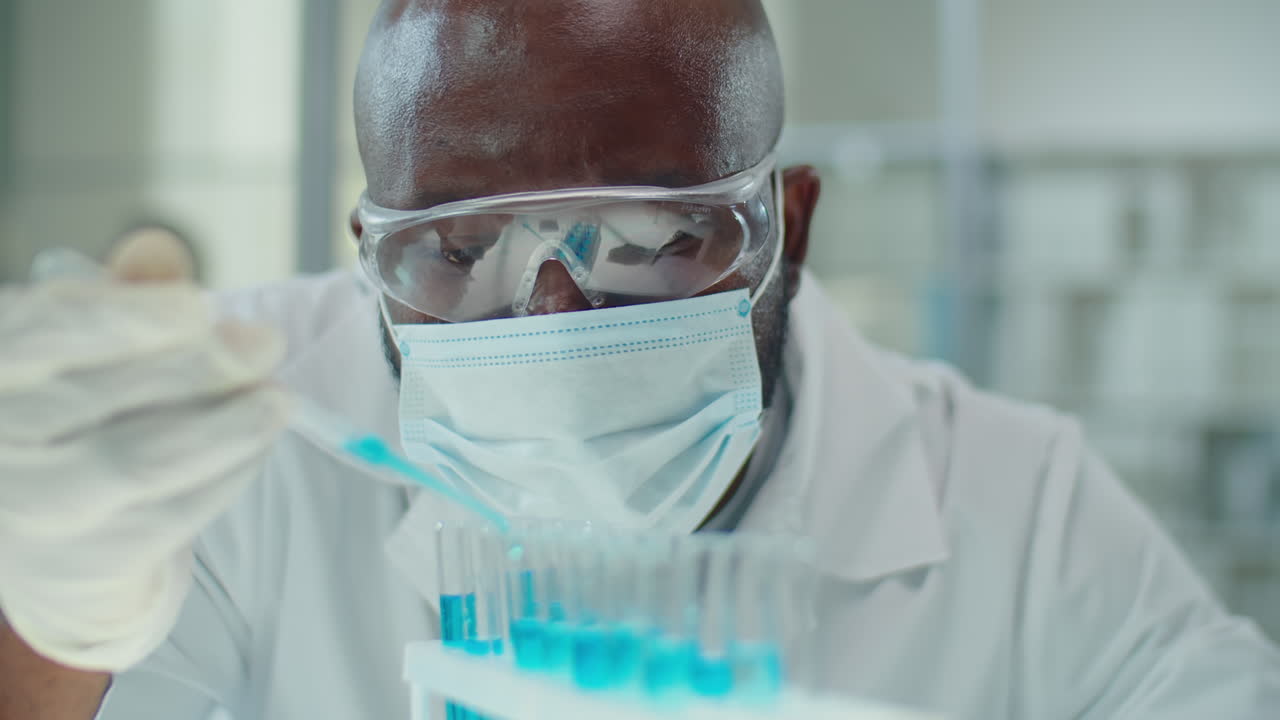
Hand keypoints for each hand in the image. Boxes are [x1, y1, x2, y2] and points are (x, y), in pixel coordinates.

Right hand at [0, 241, 288, 671]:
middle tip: (267, 344)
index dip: (126, 316)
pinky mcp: (87, 565)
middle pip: (98, 397)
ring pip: (140, 461)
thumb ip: (120, 297)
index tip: (198, 306)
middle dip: (198, 366)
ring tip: (277, 400)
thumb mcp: (85, 346)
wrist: (56, 546)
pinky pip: (172, 514)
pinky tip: (256, 445)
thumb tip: (157, 251)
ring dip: (227, 425)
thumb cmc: (75, 420)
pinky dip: (227, 473)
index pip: (46, 330)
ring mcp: (34, 510)